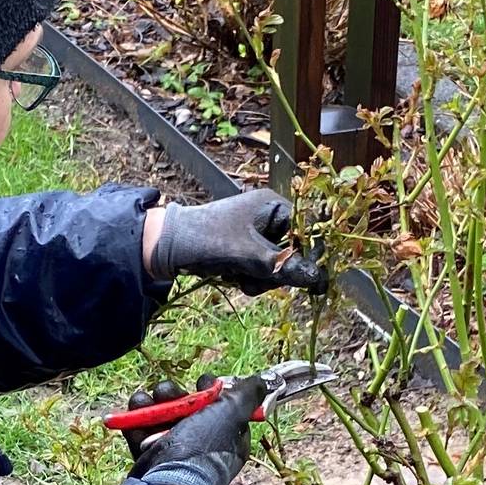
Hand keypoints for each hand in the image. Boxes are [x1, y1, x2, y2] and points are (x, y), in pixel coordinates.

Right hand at [122, 375, 265, 484]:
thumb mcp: (231, 414)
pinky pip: (142, 429)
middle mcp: (203, 445)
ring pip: (163, 414)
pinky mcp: (151, 456)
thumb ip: (247, 394)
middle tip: (168, 392)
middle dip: (175, 394)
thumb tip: (264, 381)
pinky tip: (135, 410)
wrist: (167, 482)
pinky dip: (136, 418)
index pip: (221, 406)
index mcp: (228, 437)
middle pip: (188, 407)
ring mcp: (176, 451)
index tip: (202, 383)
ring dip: (153, 402)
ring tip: (147, 400)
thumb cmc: (202, 448)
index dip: (211, 390)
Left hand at [146, 189, 326, 294]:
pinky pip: (262, 268)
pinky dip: (251, 278)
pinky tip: (235, 278)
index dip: (311, 254)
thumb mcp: (249, 255)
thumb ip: (285, 266)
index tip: (311, 278)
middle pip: (294, 251)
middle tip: (258, 277)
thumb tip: (319, 280)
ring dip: (262, 277)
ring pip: (277, 264)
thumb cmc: (207, 239)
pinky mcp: (245, 248)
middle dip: (277, 270)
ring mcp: (256, 232)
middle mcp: (268, 215)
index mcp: (272, 205)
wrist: (166, 246)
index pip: (308, 229)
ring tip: (240, 277)